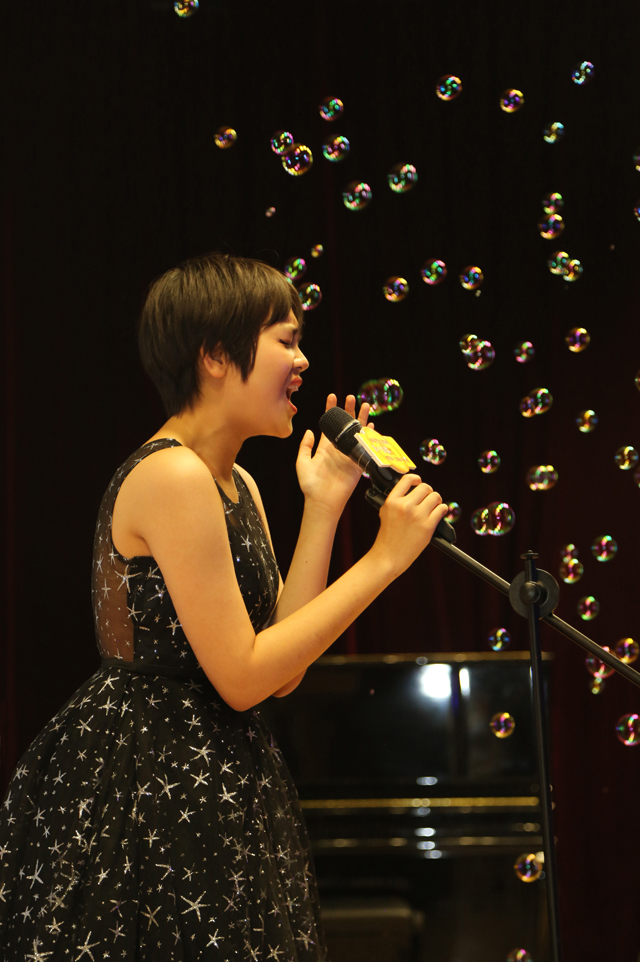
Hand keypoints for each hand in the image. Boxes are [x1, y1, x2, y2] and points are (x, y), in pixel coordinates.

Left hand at [296, 394, 370, 515]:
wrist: (321, 502)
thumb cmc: (310, 485)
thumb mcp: (302, 463)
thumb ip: (305, 446)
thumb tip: (309, 431)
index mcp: (325, 447)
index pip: (330, 425)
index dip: (331, 410)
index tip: (332, 396)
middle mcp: (338, 449)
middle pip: (346, 425)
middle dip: (349, 410)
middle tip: (351, 397)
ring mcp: (349, 455)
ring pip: (357, 433)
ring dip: (361, 419)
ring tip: (364, 405)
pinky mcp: (357, 463)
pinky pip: (365, 447)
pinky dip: (369, 437)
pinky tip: (372, 426)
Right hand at [371, 474, 448, 578]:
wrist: (389, 556)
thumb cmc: (387, 536)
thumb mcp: (385, 512)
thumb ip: (396, 500)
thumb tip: (412, 490)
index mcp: (392, 501)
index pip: (408, 479)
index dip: (416, 479)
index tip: (418, 482)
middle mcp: (404, 506)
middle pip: (425, 487)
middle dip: (428, 492)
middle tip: (428, 498)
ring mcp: (417, 516)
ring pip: (435, 497)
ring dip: (437, 501)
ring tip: (433, 506)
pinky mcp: (427, 526)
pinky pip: (442, 509)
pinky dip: (442, 510)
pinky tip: (438, 513)